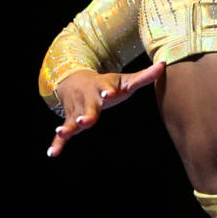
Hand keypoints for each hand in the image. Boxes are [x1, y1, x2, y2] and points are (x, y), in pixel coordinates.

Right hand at [47, 61, 165, 157]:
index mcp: (102, 87)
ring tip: (63, 132)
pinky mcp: (70, 120)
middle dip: (88, 113)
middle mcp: (88, 99)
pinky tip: (52, 153)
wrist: (76, 81)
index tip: (109, 93)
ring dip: (68, 126)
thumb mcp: (124, 79)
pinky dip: (57, 143)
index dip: (107, 90)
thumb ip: (144, 76)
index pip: (105, 88)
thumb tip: (164, 64)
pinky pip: (62, 134)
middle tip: (87, 120)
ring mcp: (77, 110)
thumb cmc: (107, 84)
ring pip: (72, 120)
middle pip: (89, 107)